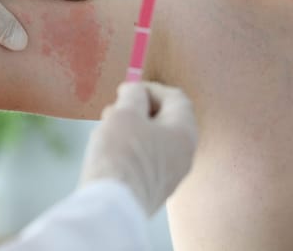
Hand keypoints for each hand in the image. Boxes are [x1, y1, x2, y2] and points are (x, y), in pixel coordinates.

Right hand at [80, 82, 197, 215]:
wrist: (112, 205)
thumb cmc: (121, 153)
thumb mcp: (125, 113)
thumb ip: (133, 95)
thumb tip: (135, 90)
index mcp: (184, 132)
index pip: (175, 97)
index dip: (150, 87)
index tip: (126, 89)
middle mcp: (184, 154)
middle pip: (165, 119)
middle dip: (138, 109)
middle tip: (115, 109)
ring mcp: (171, 175)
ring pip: (154, 140)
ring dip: (131, 129)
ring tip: (107, 129)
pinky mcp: (154, 189)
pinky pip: (146, 160)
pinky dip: (130, 149)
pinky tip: (109, 152)